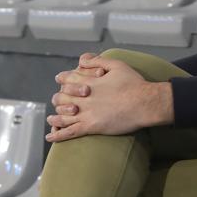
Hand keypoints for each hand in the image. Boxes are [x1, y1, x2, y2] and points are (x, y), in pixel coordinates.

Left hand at [47, 53, 172, 141]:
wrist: (145, 103)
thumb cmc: (134, 83)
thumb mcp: (116, 65)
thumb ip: (97, 61)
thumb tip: (82, 59)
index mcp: (88, 81)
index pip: (67, 79)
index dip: (62, 79)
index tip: (60, 80)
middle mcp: (83, 97)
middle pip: (61, 98)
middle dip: (58, 99)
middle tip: (57, 102)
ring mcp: (86, 112)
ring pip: (62, 116)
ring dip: (54, 118)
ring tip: (51, 120)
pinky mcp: (91, 126)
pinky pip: (69, 132)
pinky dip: (58, 135)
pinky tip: (50, 137)